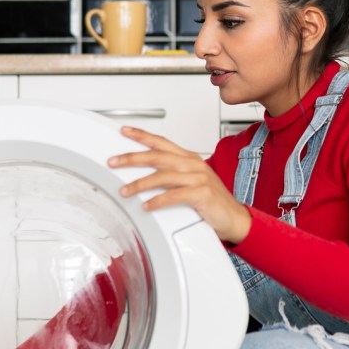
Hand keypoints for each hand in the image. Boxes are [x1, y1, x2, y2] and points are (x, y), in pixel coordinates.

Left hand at [109, 127, 252, 243]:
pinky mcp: (202, 194)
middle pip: (158, 156)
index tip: (124, 131)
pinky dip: (157, 201)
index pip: (162, 142)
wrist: (234, 217)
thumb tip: (147, 173)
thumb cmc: (212, 201)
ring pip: (163, 176)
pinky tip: (146, 205)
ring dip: (140, 184)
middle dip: (132, 158)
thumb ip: (173, 174)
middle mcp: (193, 165)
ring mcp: (199, 178)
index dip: (142, 136)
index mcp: (190, 158)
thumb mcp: (192, 181)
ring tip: (125, 191)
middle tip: (114, 161)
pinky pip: (174, 196)